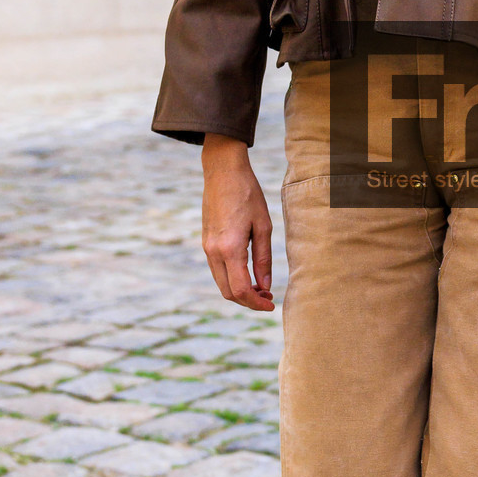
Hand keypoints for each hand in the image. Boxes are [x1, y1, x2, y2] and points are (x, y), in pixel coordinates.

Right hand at [200, 134, 273, 310]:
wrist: (223, 172)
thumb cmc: (248, 194)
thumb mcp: (263, 226)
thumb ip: (264, 258)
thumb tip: (266, 285)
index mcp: (230, 248)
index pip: (241, 289)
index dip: (256, 303)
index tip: (272, 305)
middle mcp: (213, 251)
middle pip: (228, 292)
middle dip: (248, 301)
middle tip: (269, 297)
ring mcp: (206, 247)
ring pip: (221, 283)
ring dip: (240, 291)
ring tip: (261, 287)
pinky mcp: (205, 242)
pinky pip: (217, 270)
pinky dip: (232, 279)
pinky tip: (248, 273)